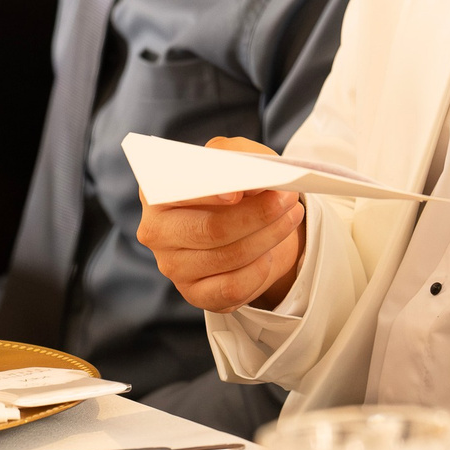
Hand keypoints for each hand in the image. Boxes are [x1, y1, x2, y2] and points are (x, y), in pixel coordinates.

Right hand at [135, 136, 306, 310]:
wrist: (243, 225)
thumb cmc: (233, 188)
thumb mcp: (232, 158)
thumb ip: (232, 155)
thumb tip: (251, 177)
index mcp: (157, 193)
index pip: (177, 194)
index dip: (207, 194)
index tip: (236, 192)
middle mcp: (157, 232)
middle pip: (211, 229)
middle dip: (256, 214)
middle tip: (288, 198)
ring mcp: (174, 267)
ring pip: (229, 257)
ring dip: (269, 236)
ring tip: (292, 216)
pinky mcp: (195, 294)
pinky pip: (232, 288)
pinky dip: (259, 270)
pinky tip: (270, 254)